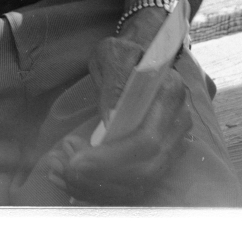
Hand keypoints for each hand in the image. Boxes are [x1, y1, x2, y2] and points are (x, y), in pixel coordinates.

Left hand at [44, 35, 194, 204]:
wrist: (140, 58)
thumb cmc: (123, 53)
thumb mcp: (112, 54)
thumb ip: (112, 83)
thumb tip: (110, 120)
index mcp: (170, 93)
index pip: (146, 141)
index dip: (112, 157)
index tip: (76, 160)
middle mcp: (180, 123)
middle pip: (145, 169)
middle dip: (101, 176)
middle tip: (63, 168)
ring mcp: (176, 143)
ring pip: (142, 182)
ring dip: (99, 186)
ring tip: (61, 172)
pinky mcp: (165, 156)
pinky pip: (138, 184)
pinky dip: (105, 188)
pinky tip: (73, 179)